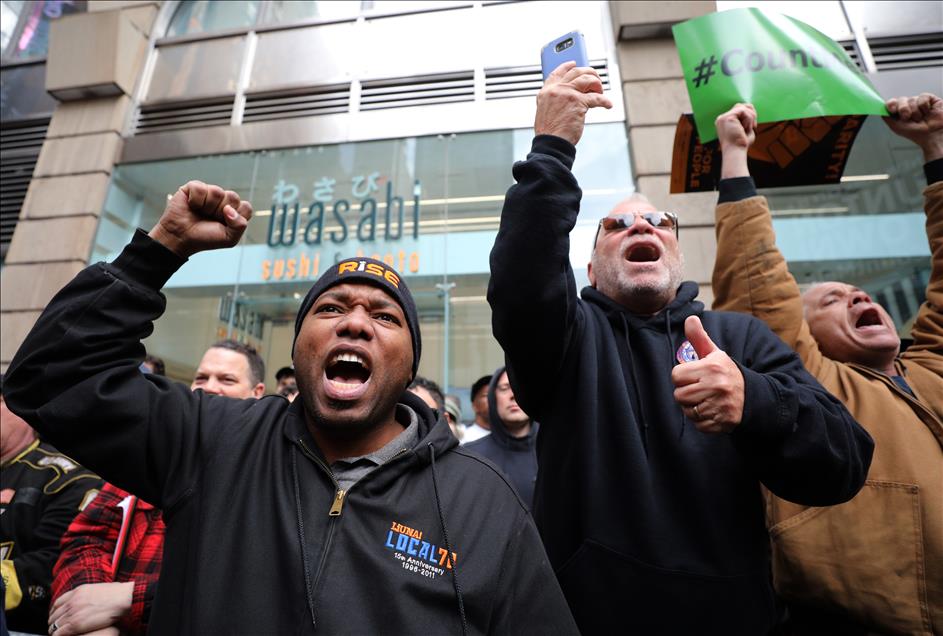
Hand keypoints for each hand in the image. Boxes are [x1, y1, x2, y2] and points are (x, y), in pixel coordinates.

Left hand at [48, 582, 132, 635]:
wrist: (123, 597)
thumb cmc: (116, 594)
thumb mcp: (98, 589)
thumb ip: (88, 594)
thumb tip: (88, 598)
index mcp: (77, 591)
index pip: (57, 603)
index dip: (54, 611)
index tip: (56, 616)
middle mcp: (72, 601)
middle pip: (54, 614)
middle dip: (54, 622)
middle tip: (56, 627)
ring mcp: (73, 612)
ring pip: (54, 624)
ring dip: (54, 629)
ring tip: (58, 633)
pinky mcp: (75, 623)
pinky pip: (59, 632)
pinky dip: (58, 635)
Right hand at [148, 180, 252, 258]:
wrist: (181, 238)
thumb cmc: (204, 238)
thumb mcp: (229, 239)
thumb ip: (239, 226)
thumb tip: (230, 209)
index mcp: (234, 211)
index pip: (246, 207)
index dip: (236, 217)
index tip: (224, 225)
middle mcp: (223, 200)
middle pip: (233, 197)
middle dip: (221, 212)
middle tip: (210, 219)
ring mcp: (209, 192)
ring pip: (217, 192)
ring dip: (208, 207)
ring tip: (200, 213)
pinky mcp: (194, 187)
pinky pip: (201, 188)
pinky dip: (195, 200)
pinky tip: (192, 206)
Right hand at [534, 61, 612, 145]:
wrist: (551, 143)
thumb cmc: (550, 132)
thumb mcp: (546, 111)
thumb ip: (555, 99)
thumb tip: (573, 94)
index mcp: (546, 91)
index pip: (557, 72)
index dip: (567, 66)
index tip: (574, 63)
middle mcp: (556, 89)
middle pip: (576, 71)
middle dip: (589, 73)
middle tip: (595, 79)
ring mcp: (568, 94)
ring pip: (588, 79)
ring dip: (597, 84)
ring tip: (600, 92)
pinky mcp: (579, 102)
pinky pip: (597, 98)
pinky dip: (605, 101)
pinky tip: (608, 104)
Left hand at [671, 316, 744, 433]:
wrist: (753, 396)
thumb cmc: (727, 373)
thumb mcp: (714, 354)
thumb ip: (699, 338)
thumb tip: (690, 318)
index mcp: (712, 368)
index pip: (676, 375)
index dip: (682, 377)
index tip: (694, 376)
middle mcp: (717, 386)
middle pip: (679, 395)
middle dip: (686, 393)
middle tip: (699, 389)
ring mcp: (720, 406)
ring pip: (687, 411)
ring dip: (692, 408)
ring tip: (705, 400)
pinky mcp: (722, 422)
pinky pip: (698, 424)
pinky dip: (702, 421)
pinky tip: (712, 411)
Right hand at [715, 103, 755, 179]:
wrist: (735, 152)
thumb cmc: (740, 145)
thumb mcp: (745, 130)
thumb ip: (746, 120)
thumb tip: (753, 112)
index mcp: (725, 122)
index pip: (738, 111)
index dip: (749, 115)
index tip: (753, 126)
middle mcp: (722, 119)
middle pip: (740, 106)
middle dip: (750, 113)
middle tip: (753, 125)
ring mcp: (723, 118)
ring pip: (742, 107)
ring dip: (750, 117)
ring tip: (749, 128)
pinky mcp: (727, 118)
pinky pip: (743, 110)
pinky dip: (748, 119)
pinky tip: (745, 127)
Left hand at [884, 93, 942, 161]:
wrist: (932, 135)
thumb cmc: (916, 133)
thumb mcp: (896, 127)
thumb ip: (887, 117)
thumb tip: (879, 109)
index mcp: (899, 112)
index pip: (892, 102)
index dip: (891, 104)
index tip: (892, 109)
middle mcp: (909, 106)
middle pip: (901, 100)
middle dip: (903, 109)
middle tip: (907, 118)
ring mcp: (919, 102)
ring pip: (912, 99)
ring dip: (915, 112)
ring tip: (920, 118)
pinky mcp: (930, 99)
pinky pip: (922, 97)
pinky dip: (923, 106)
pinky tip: (927, 112)